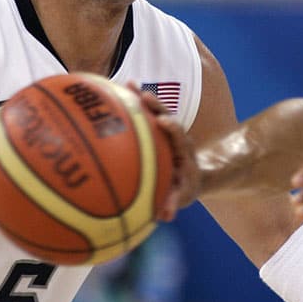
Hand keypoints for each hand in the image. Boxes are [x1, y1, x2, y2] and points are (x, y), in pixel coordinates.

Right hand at [137, 88, 197, 220]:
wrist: (192, 175)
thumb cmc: (184, 188)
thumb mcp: (182, 196)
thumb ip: (173, 202)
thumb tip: (166, 216)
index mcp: (184, 151)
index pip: (180, 136)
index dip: (172, 128)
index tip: (163, 121)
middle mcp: (175, 136)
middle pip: (167, 115)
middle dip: (156, 105)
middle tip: (142, 95)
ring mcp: (164, 130)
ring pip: (154, 110)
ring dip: (140, 98)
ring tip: (126, 84)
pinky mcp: (154, 128)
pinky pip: (141, 114)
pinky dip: (129, 104)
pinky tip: (110, 93)